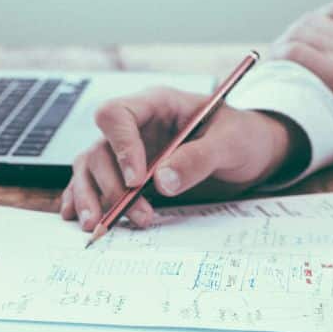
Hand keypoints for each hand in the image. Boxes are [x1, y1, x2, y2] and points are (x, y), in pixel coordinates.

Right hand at [61, 87, 304, 230]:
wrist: (252, 153)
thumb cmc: (243, 137)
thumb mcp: (231, 143)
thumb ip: (198, 158)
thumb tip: (162, 181)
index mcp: (157, 105)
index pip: (117, 115)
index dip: (121, 147)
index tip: (137, 180)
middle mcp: (136, 127)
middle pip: (99, 149)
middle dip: (112, 186)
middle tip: (137, 214)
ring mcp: (129, 151)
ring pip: (90, 168)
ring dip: (92, 197)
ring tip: (98, 226)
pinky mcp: (128, 175)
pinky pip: (94, 183)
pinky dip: (84, 200)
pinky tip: (80, 218)